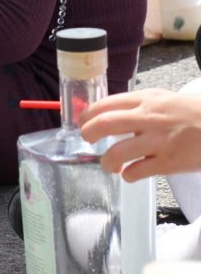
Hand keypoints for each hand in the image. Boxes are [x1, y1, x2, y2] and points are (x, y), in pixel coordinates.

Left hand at [79, 87, 200, 181]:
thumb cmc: (190, 113)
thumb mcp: (162, 98)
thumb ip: (138, 105)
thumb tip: (110, 114)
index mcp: (146, 99)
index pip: (107, 104)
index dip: (88, 114)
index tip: (82, 122)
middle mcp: (149, 118)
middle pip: (106, 124)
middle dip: (89, 133)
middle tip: (87, 140)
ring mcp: (159, 141)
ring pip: (118, 152)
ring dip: (107, 161)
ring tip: (108, 164)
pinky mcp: (169, 163)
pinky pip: (138, 171)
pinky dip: (127, 175)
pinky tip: (129, 174)